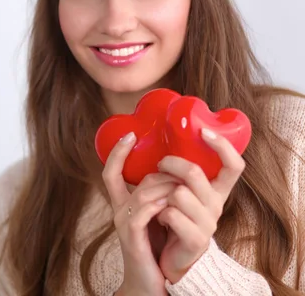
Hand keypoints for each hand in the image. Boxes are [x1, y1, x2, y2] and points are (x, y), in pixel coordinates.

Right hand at [103, 132, 180, 295]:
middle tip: (184, 179)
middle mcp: (119, 210)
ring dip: (168, 189)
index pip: (111, 172)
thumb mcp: (157, 219)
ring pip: (144, 193)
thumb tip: (178, 178)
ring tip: (184, 193)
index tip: (130, 135)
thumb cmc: (157, 250)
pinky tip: (170, 207)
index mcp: (124, 204)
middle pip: (139, 180)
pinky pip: (142, 212)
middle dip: (165, 175)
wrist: (150, 282)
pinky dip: (158, 205)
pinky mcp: (130, 236)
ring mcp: (123, 222)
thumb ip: (161, 198)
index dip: (117, 153)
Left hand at [156, 128, 245, 283]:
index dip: (223, 147)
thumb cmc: (171, 220)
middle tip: (159, 165)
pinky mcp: (197, 239)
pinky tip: (159, 219)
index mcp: (216, 190)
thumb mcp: (178, 193)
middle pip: (194, 172)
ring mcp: (209, 223)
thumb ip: (177, 173)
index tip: (204, 131)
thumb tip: (157, 139)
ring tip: (159, 202)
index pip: (234, 165)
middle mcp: (217, 205)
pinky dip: (159, 213)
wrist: (170, 260)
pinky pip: (171, 214)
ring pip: (178, 193)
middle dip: (169, 163)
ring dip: (161, 194)